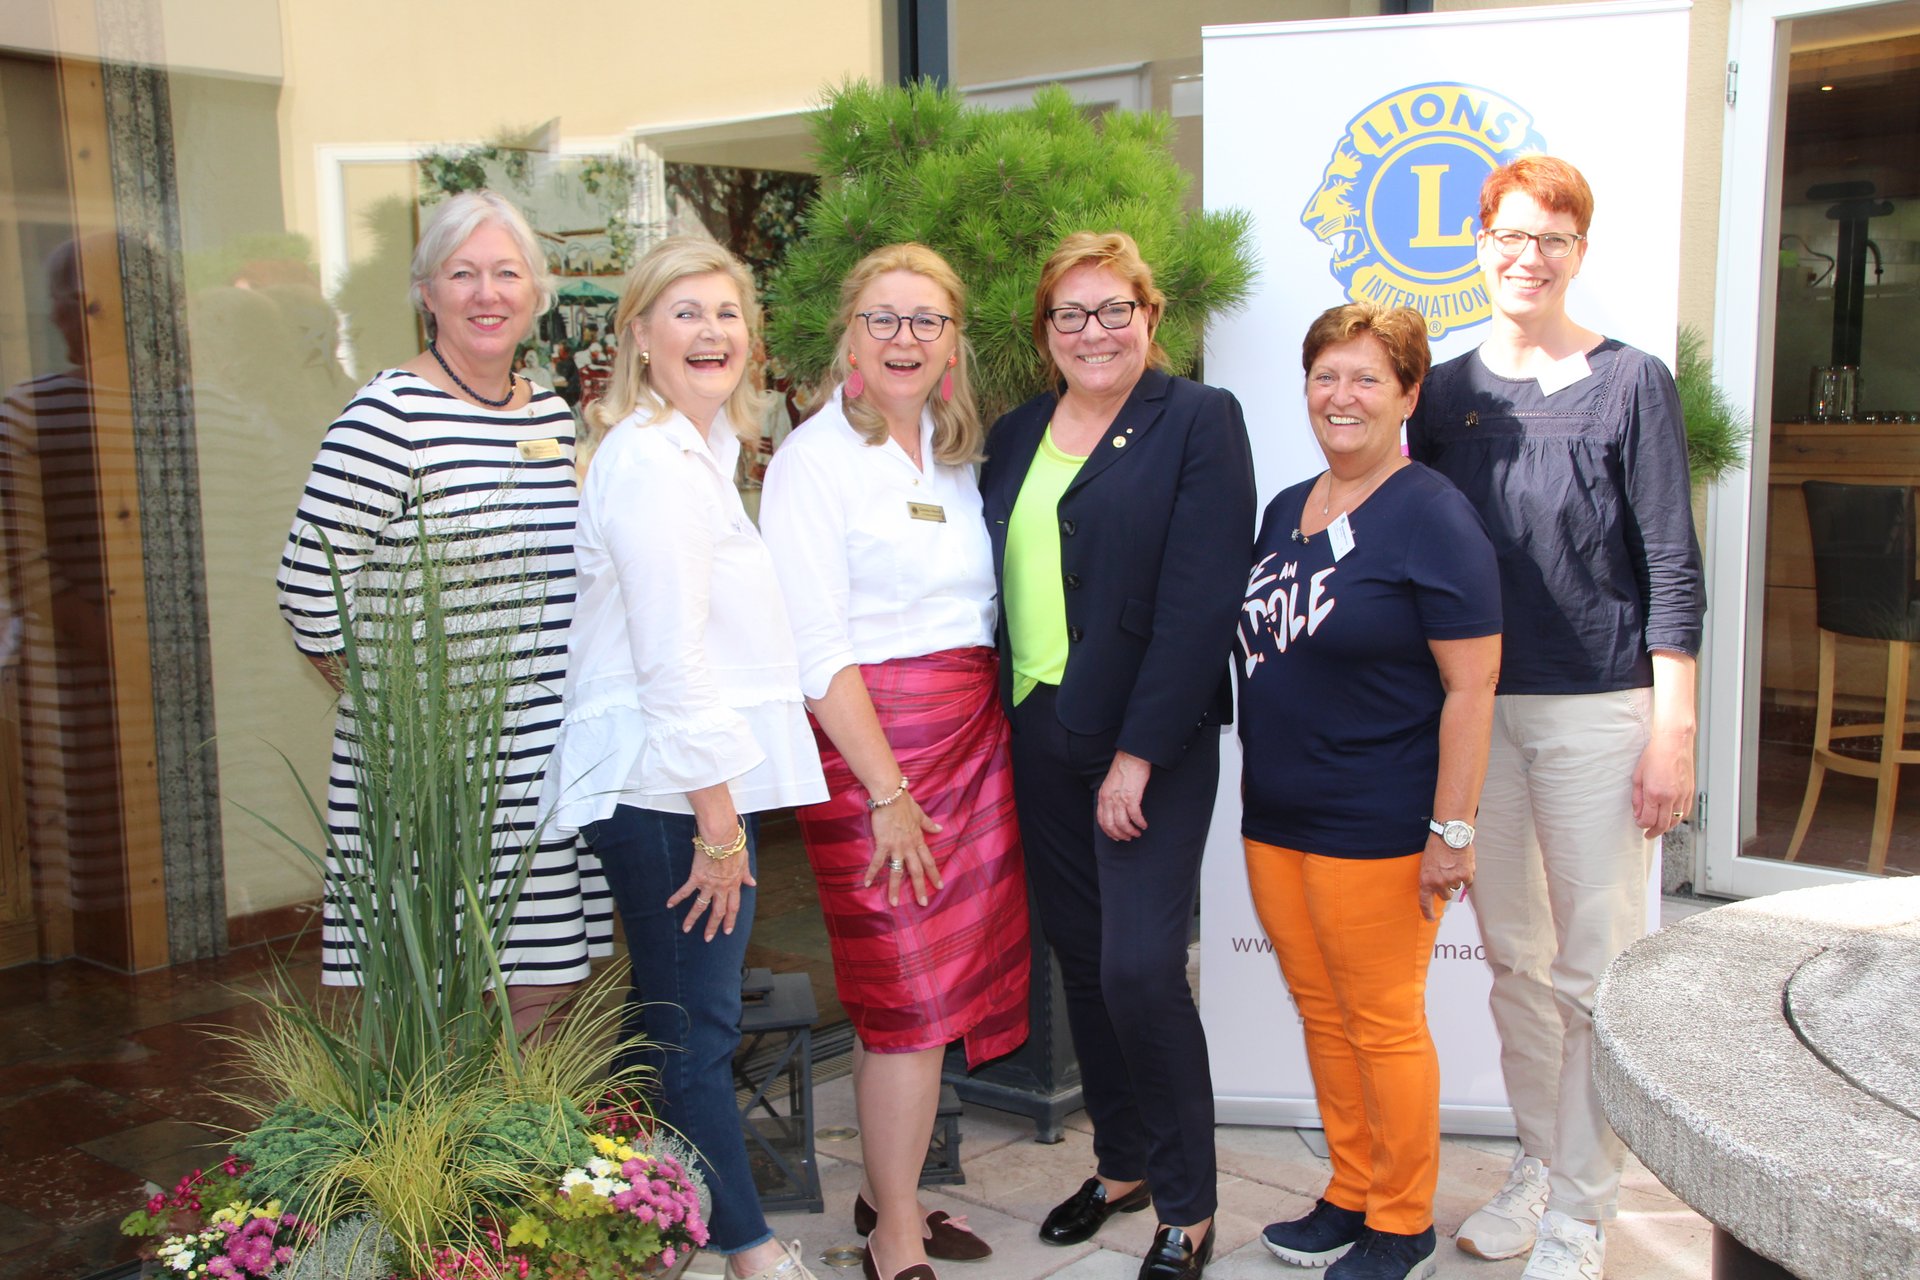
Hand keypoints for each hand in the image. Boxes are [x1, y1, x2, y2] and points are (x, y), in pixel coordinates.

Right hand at [666, 818, 755, 940]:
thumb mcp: (744, 860)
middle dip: (713, 926)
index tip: (727, 931)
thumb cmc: (734, 844)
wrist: (722, 837)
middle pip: (718, 911)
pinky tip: (669, 904)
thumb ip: (746, 874)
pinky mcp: (697, 877)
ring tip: (686, 929)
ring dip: (693, 919)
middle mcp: (722, 887)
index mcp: (734, 884)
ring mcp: (709, 884)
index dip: (730, 920)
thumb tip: (752, 883)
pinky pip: (686, 890)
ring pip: (701, 906)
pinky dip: (677, 898)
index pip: (733, 907)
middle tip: (708, 938)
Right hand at [861, 792, 943, 906]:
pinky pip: (878, 862)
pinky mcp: (883, 844)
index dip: (934, 874)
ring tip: (894, 903)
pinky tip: (866, 884)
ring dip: (895, 888)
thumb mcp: (920, 814)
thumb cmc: (904, 802)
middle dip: (920, 888)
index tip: (940, 886)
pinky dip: (871, 873)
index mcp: (918, 840)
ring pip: (897, 871)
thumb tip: (940, 828)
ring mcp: (896, 847)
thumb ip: (928, 824)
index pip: (929, 861)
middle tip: (923, 903)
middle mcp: (909, 846)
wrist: (890, 796)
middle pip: (916, 871)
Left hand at [1097, 751, 1152, 841]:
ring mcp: (1120, 799)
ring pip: (1123, 823)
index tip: (1116, 836)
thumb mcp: (1111, 783)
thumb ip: (1110, 796)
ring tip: (1137, 833)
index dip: (1109, 831)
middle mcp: (1109, 799)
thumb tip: (1115, 808)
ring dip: (1130, 831)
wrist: (1132, 756)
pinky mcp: (1132, 797)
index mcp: (1103, 796)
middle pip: (1111, 825)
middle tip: (1128, 838)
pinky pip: (1135, 816)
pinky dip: (1139, 823)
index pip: (1102, 820)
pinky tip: (1144, 825)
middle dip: (1120, 834)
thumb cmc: (1124, 767)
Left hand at [1419, 836, 1473, 922]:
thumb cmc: (1436, 846)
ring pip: (1457, 887)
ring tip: (1454, 864)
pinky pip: (1468, 882)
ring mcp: (1453, 880)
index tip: (1431, 919)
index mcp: (1425, 880)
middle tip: (1447, 874)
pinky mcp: (1466, 876)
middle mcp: (1438, 883)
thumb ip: (1432, 877)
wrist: (1449, 833)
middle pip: (1446, 895)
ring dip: (1457, 879)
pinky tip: (1463, 863)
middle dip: (1447, 887)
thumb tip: (1437, 888)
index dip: (1428, 912)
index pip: (1425, 901)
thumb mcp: (1426, 863)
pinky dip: (1467, 874)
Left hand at [1633, 727, 1694, 838]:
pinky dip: (1678, 818)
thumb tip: (1637, 813)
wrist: (1673, 742)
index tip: (1639, 824)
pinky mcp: (1690, 792)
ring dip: (1666, 827)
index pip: (1648, 820)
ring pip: (1676, 820)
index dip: (1642, 825)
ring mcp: (1682, 795)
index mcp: (1654, 793)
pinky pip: (1685, 811)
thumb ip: (1637, 798)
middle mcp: (1670, 796)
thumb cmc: (1654, 754)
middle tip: (1648, 834)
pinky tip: (1671, 818)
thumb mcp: (1637, 776)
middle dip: (1654, 832)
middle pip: (1663, 824)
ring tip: (1658, 828)